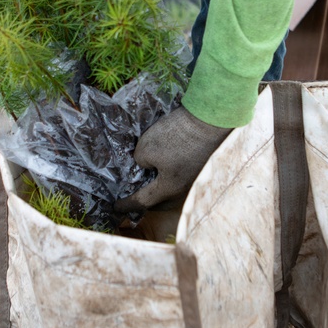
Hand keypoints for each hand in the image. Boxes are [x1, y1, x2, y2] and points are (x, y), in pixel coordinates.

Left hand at [115, 106, 231, 212]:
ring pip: (175, 191)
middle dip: (148, 202)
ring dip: (162, 189)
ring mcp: (197, 178)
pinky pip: (183, 179)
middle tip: (135, 197)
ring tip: (151, 182)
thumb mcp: (147, 147)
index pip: (144, 201)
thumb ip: (140, 160)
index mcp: (169, 188)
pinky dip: (172, 178)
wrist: (211, 120)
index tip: (116, 207)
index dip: (127, 204)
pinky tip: (168, 168)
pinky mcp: (204, 166)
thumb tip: (145, 164)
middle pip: (163, 203)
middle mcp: (185, 189)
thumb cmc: (177, 136)